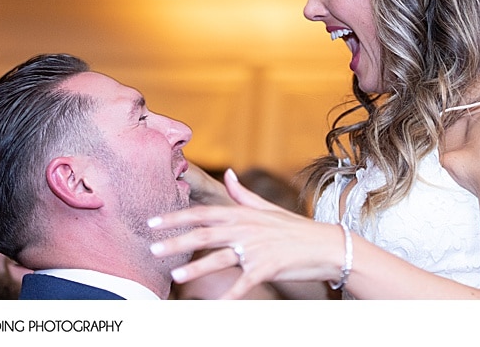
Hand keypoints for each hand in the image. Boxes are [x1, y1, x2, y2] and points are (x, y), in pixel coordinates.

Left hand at [149, 168, 344, 298]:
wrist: (326, 245)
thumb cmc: (295, 229)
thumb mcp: (268, 209)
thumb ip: (243, 194)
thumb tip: (227, 174)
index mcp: (243, 214)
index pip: (204, 212)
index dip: (177, 216)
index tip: (153, 221)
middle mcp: (247, 228)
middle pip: (206, 233)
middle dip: (177, 241)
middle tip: (152, 248)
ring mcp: (257, 248)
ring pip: (220, 257)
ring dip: (196, 267)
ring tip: (175, 274)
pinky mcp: (268, 268)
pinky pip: (244, 283)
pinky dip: (230, 295)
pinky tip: (216, 305)